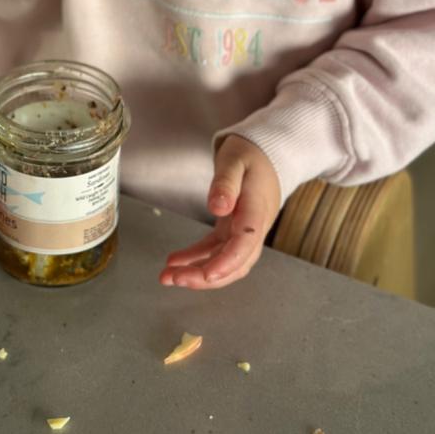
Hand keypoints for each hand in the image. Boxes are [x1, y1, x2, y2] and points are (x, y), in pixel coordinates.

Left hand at [159, 135, 281, 289]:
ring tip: (167, 276)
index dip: (227, 262)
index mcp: (256, 210)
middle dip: (206, 277)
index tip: (207, 274)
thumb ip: (226, 183)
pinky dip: (196, 258)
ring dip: (197, 272)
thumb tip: (217, 207)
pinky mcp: (232, 230)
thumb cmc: (250, 155)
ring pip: (224, 262)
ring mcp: (243, 231)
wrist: (266, 155)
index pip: (245, 243)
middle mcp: (253, 227)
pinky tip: (176, 261)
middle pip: (235, 262)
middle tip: (175, 278)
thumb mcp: (235, 160)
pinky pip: (215, 250)